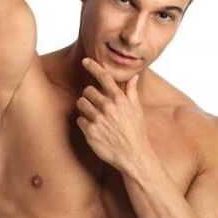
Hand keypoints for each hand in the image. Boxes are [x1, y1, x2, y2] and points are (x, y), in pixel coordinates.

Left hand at [75, 57, 152, 173]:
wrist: (133, 156)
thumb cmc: (136, 133)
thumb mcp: (137, 111)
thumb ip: (131, 92)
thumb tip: (133, 77)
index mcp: (120, 99)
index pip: (104, 77)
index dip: (93, 66)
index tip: (85, 61)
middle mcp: (108, 107)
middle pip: (87, 91)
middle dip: (90, 97)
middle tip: (96, 107)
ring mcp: (98, 119)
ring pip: (81, 104)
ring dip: (85, 109)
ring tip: (94, 117)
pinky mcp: (90, 132)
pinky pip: (80, 121)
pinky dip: (84, 124)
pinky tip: (94, 130)